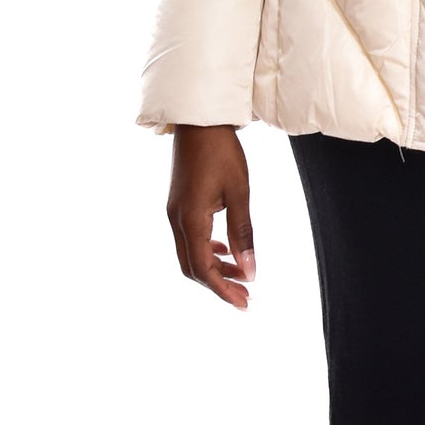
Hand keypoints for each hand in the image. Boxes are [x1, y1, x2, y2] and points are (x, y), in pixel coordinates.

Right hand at [167, 125, 256, 308]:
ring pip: (190, 254)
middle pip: (192, 268)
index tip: (244, 303)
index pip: (203, 268)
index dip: (223, 290)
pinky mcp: (178, 205)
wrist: (199, 121)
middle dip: (218, 286)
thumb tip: (250, 271)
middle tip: (245, 297)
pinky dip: (209, 251)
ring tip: (241, 277)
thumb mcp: (239, 193)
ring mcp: (174, 212)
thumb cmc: (222, 152)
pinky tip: (227, 251)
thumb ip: (243, 234)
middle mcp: (176, 220)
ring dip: (214, 269)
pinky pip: (190, 239)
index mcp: (190, 219)